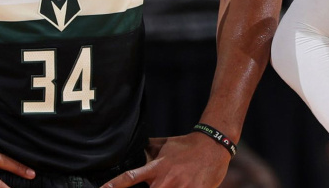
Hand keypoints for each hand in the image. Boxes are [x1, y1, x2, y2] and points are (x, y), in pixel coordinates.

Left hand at [102, 133, 231, 187]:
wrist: (213, 145)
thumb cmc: (187, 145)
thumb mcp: (164, 144)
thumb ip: (147, 149)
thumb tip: (131, 149)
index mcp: (156, 168)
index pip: (130, 178)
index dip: (114, 185)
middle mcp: (165, 180)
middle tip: (152, 185)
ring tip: (168, 185)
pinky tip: (181, 187)